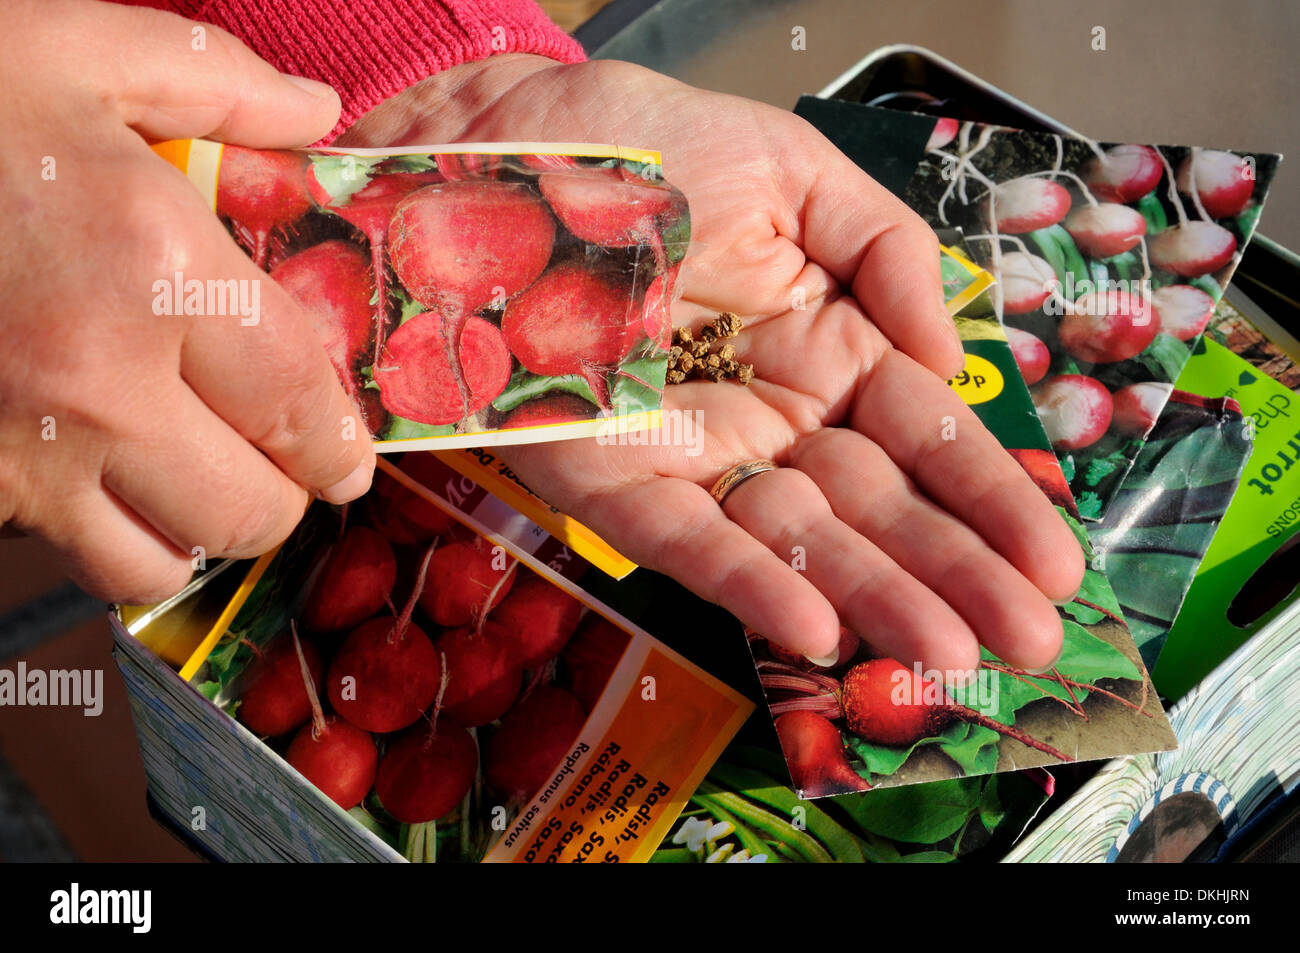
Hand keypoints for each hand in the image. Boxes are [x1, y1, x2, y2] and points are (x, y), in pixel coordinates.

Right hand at [0, 0, 374, 602]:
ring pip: (161, 564)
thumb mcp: (73, 51)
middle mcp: (99, 385)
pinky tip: (105, 479)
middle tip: (279, 460)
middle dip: (284, 493)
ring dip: (198, 532)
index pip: (298, 403)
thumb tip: (318, 113)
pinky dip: (109, 540)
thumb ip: (217, 82)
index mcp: (156, 272)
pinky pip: (70, 560)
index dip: (340, 443)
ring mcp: (18, 452)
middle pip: (249, 510)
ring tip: (196, 477)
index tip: (348, 456)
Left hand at [340, 55, 1083, 674]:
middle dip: (953, 573)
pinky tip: (818, 633)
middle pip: (874, 506)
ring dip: (874, 600)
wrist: (503, 143)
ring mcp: (690, 451)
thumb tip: (953, 356)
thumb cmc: (643, 142)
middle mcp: (766, 411)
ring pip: (796, 541)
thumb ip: (888, 253)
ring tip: (951, 656)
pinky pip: (686, 541)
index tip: (1052, 562)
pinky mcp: (607, 477)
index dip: (988, 498)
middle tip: (1030, 642)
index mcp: (820, 343)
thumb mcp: (795, 172)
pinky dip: (748, 585)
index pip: (922, 434)